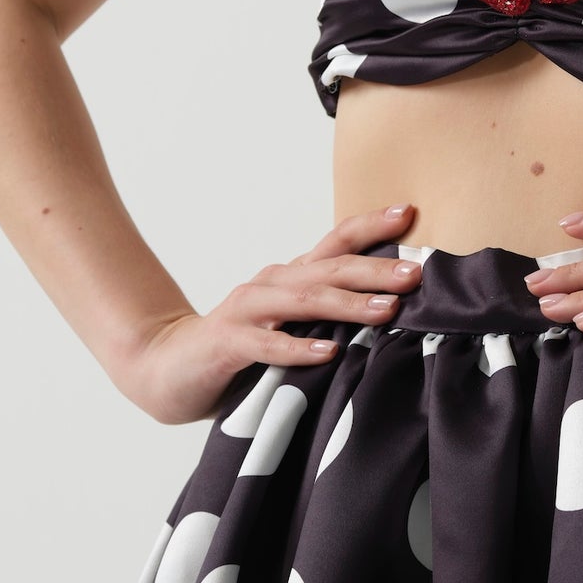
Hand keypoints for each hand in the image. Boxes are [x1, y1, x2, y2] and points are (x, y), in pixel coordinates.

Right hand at [115, 204, 422, 422]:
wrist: (169, 369)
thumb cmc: (243, 350)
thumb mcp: (293, 326)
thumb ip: (331, 317)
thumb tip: (397, 313)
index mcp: (291, 277)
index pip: (336, 243)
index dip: (371, 226)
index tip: (410, 213)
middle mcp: (271, 284)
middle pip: (328, 268)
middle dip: (374, 269)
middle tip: (414, 274)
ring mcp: (247, 310)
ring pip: (302, 300)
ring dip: (346, 304)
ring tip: (386, 310)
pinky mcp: (227, 342)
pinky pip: (265, 343)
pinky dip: (297, 346)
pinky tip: (327, 352)